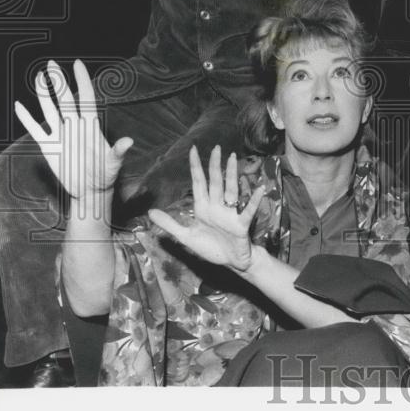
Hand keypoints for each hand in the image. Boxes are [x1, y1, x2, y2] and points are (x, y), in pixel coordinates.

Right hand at [14, 60, 132, 202]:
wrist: (90, 190)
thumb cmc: (105, 174)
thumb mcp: (113, 163)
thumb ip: (118, 151)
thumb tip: (129, 142)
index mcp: (91, 126)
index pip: (86, 98)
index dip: (82, 80)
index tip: (77, 63)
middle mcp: (74, 126)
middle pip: (65, 99)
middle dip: (58, 81)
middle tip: (51, 63)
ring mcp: (61, 135)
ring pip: (49, 110)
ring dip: (43, 95)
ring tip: (37, 78)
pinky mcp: (49, 146)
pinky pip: (35, 129)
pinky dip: (26, 118)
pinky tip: (20, 106)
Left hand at [148, 146, 264, 272]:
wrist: (231, 262)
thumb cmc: (211, 248)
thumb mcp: (186, 237)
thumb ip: (169, 224)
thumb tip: (150, 212)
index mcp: (203, 208)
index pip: (198, 183)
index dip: (196, 167)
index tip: (193, 150)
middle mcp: (216, 207)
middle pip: (215, 182)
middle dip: (214, 165)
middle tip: (216, 147)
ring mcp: (229, 214)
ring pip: (230, 190)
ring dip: (231, 175)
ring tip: (232, 159)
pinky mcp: (240, 225)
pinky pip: (247, 211)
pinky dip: (253, 201)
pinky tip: (259, 189)